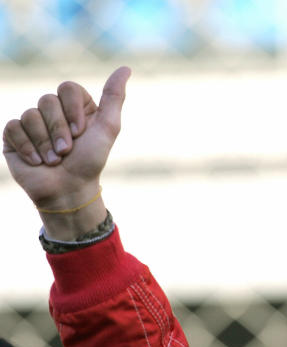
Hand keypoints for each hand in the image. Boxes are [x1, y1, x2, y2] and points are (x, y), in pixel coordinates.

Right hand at [3, 67, 129, 211]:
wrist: (68, 190)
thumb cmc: (90, 161)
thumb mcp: (108, 128)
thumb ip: (114, 97)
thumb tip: (125, 68)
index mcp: (76, 107)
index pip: (67, 88)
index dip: (72, 110)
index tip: (80, 132)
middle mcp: (53, 111)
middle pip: (47, 101)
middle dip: (58, 130)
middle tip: (67, 152)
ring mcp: (32, 122)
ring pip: (29, 115)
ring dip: (44, 143)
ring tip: (54, 161)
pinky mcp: (14, 135)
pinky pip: (12, 127)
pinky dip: (27, 147)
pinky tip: (37, 161)